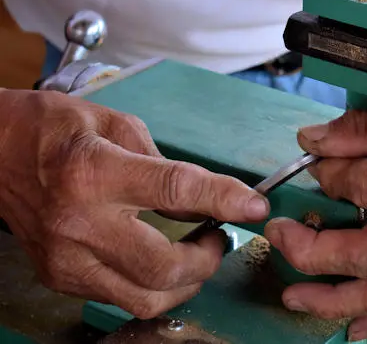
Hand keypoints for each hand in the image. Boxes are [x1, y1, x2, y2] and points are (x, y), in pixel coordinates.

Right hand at [0, 89, 270, 317]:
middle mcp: (78, 222)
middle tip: (220, 237)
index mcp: (95, 171)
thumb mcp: (115, 123)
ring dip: (184, 282)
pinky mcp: (59, 277)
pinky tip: (160, 262)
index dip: (224, 199)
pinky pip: (119, 298)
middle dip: (208, 259)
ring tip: (195, 255)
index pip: (175, 190)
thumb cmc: (55, 130)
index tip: (256, 206)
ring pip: (144, 298)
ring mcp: (66, 258)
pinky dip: (152, 286)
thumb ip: (164, 163)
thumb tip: (204, 200)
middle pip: (162, 267)